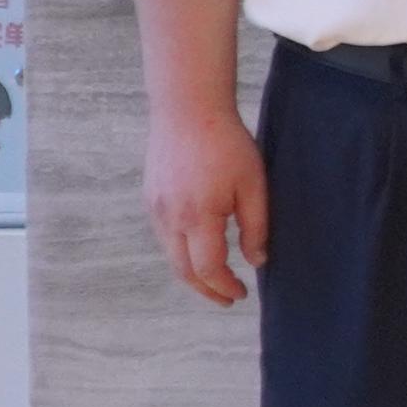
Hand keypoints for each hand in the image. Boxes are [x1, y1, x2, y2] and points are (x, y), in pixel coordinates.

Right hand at [145, 105, 271, 305]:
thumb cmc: (226, 143)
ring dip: (192, 273)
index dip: (225, 287)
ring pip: (170, 255)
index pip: (208, 269)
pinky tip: (199, 249)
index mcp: (198, 216)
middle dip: (205, 289)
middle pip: (183, 271)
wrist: (187, 108)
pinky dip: (181, 252)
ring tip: (215, 278)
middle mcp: (170, 217)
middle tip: (227, 298)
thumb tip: (256, 261)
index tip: (241, 293)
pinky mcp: (150, 198)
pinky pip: (164, 236)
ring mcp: (155, 208)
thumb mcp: (253, 185)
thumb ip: (256, 227)